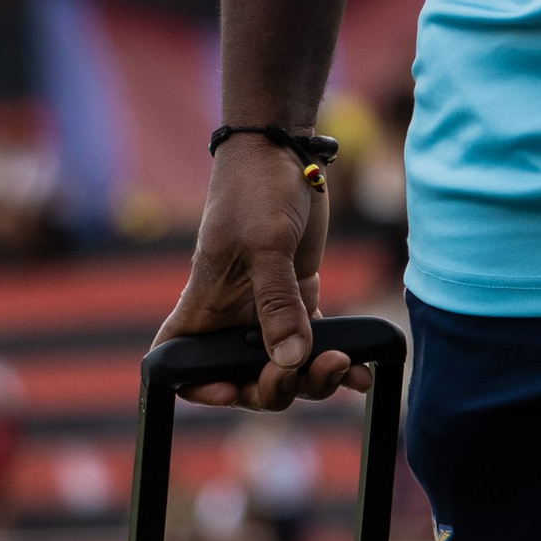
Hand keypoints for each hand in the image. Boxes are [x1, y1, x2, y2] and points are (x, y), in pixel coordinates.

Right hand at [154, 136, 366, 408]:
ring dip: (313, 377)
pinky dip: (336, 358)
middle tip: (308, 368)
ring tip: (346, 364)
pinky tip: (362, 368)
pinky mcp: (298, 297)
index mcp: (205, 304)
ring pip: (284, 367)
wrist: (286, 151)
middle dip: (276, 387)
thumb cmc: (258, 188)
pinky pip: (314, 343)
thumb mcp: (266, 243)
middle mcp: (231, 315)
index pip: (178, 359)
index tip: (231, 388)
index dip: (197, 386)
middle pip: (245, 378)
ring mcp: (266, 309)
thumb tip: (289, 360)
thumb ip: (277, 303)